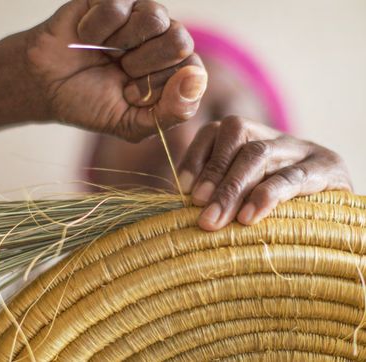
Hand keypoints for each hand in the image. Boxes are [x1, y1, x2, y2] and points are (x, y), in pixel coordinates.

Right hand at [22, 0, 206, 141]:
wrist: (46, 86)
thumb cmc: (90, 103)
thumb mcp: (131, 124)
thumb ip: (171, 113)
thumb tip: (196, 80)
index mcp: (170, 70)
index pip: (192, 70)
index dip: (161, 85)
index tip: (133, 94)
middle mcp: (160, 39)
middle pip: (180, 40)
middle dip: (144, 65)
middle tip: (120, 72)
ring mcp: (137, 15)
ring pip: (156, 17)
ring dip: (122, 45)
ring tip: (104, 54)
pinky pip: (117, 7)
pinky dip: (95, 31)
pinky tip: (85, 38)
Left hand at [178, 116, 351, 230]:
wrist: (340, 214)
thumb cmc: (281, 208)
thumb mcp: (246, 196)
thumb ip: (218, 194)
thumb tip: (184, 206)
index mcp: (251, 138)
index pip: (215, 131)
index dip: (195, 157)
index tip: (183, 189)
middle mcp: (273, 137)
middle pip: (236, 137)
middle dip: (212, 177)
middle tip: (201, 215)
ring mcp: (301, 149)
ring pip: (259, 153)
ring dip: (232, 188)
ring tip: (216, 220)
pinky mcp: (329, 168)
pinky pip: (293, 176)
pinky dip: (267, 195)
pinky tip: (250, 217)